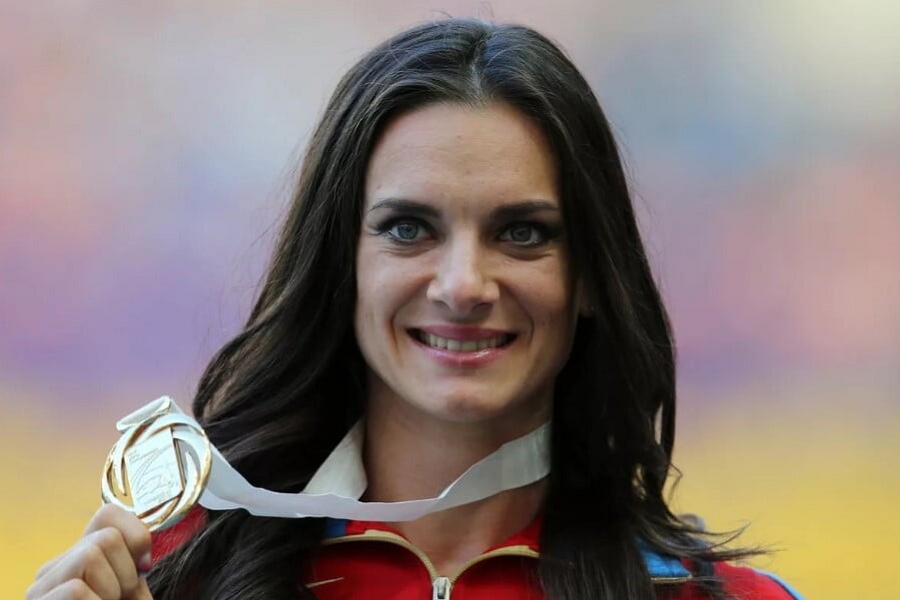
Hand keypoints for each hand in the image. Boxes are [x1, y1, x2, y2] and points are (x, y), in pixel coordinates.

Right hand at [26, 504, 153, 599]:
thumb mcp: (131, 587)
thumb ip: (133, 560)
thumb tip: (143, 528)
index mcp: (77, 557)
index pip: (109, 513)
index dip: (136, 535)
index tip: (144, 567)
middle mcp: (53, 568)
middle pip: (106, 537)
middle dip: (127, 572)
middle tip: (119, 597)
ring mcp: (41, 587)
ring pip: (91, 555)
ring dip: (113, 589)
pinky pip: (75, 589)